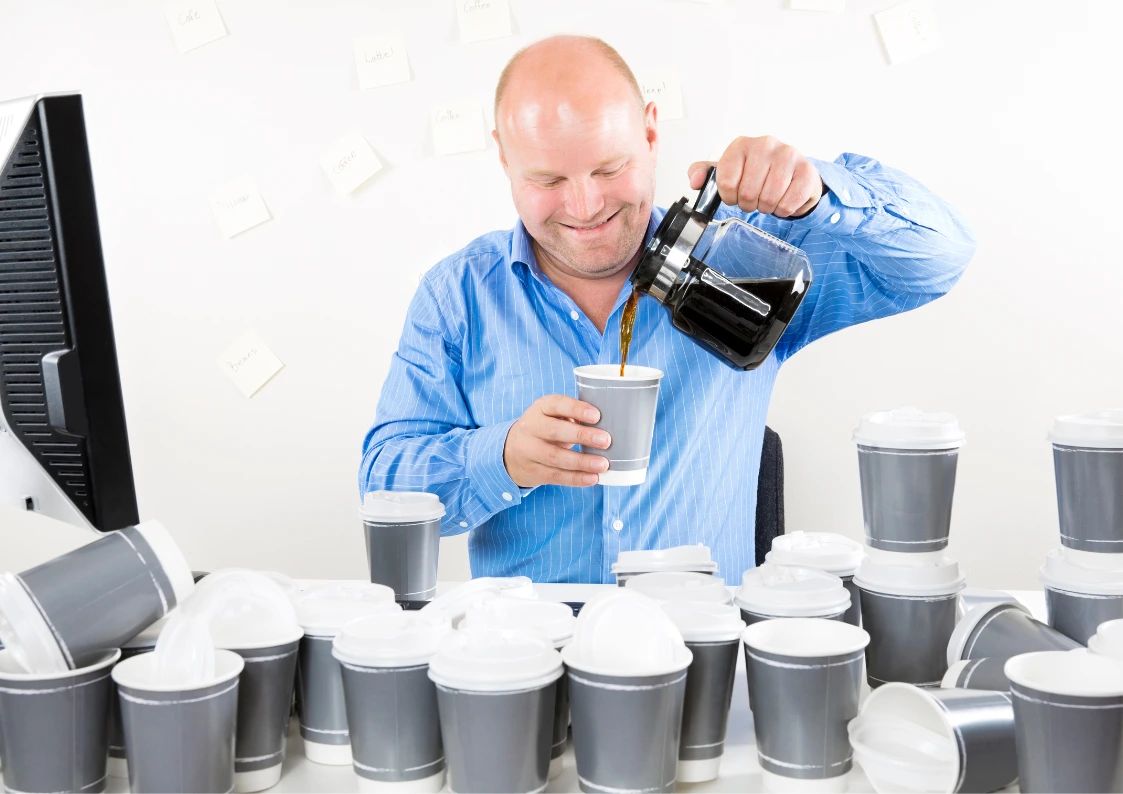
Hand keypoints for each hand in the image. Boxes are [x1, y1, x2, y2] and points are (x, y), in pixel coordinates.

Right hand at [503, 395, 610, 487]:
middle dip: (581, 436)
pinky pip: (556, 476)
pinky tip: (592, 478)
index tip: (596, 415)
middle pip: (555, 431)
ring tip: (603, 464)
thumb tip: (607, 424)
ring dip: (582, 462)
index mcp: (540, 408)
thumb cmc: (544, 429)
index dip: (576, 409)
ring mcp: (529, 451)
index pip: (556, 404)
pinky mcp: (533, 472)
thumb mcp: (552, 416)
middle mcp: (531, 428)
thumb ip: (572, 417)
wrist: (510, 453)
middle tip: (605, 440)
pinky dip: (576, 478)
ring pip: (556, 457)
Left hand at [688, 136, 822, 217]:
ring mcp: (789, 155)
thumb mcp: (728, 171)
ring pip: (768, 199)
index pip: (725, 182)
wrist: (792, 173)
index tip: (735, 194)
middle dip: (748, 203)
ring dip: (766, 207)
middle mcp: (765, 144)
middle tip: (754, 198)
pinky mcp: (807, 171)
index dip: (729, 197)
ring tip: (768, 198)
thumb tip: (695, 181)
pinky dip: (783, 209)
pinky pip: (788, 204)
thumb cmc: (756, 173)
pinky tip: (783, 198)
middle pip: (747, 193)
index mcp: (741, 144)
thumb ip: (705, 173)